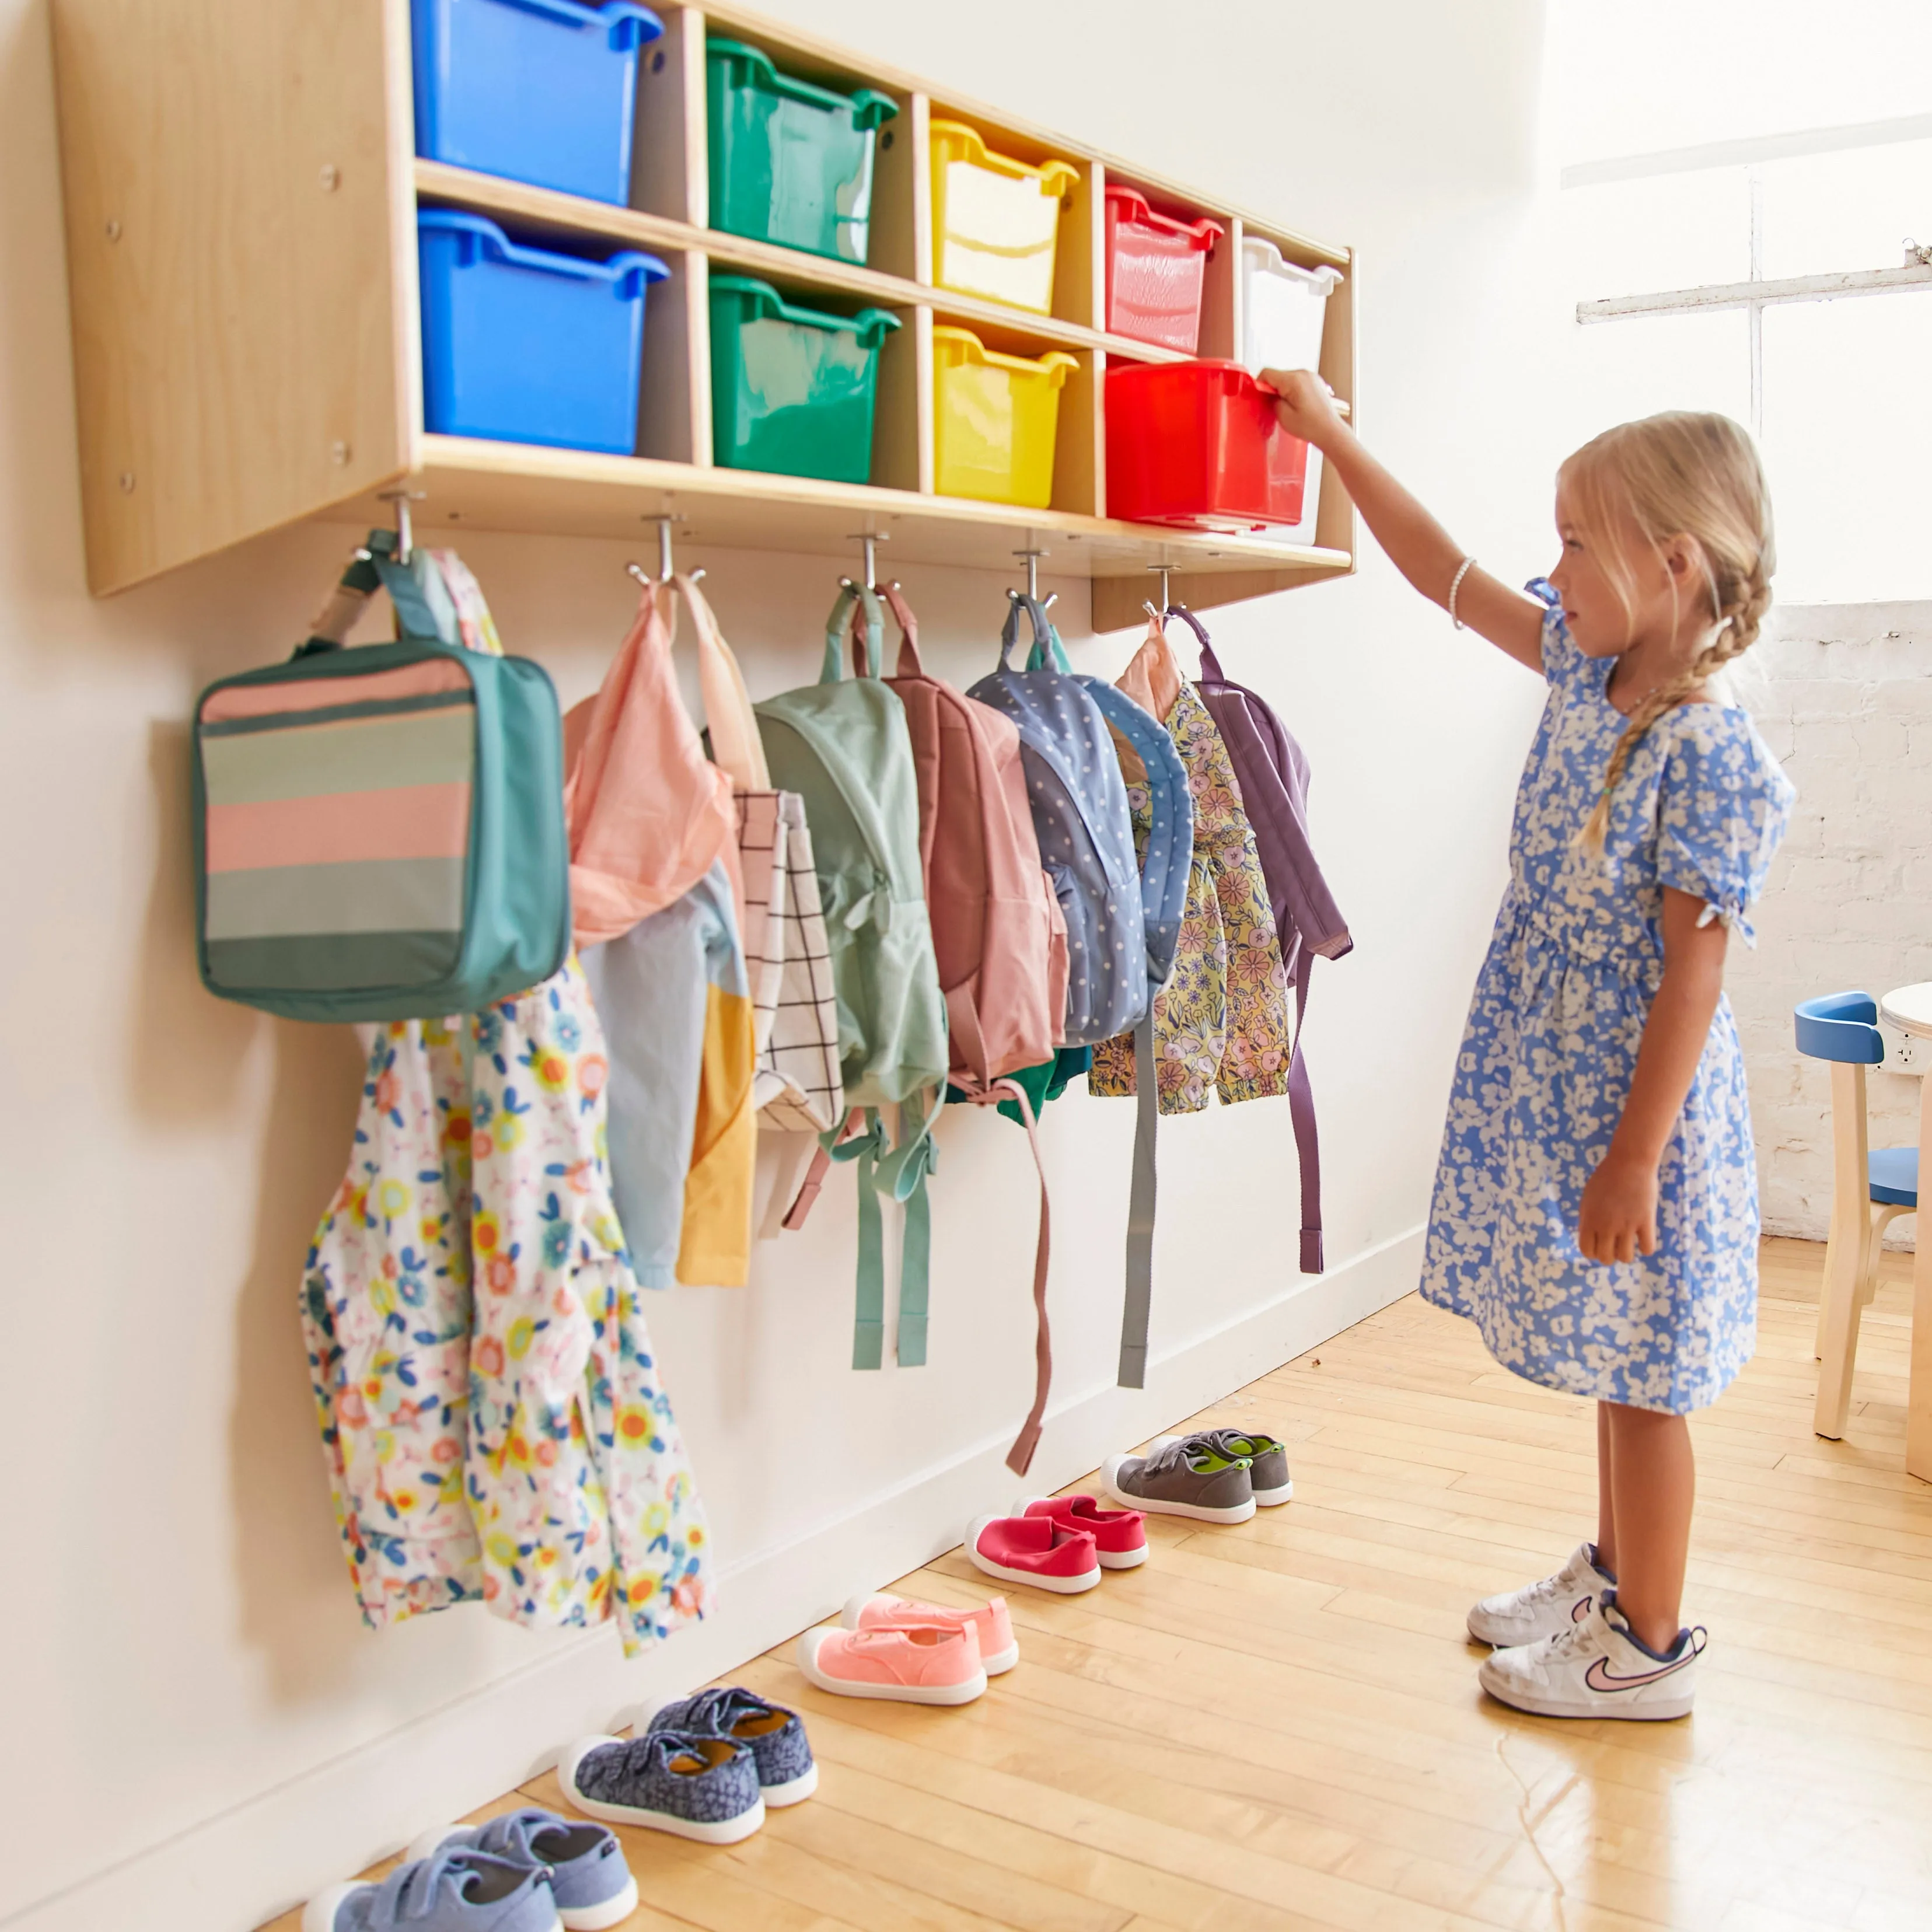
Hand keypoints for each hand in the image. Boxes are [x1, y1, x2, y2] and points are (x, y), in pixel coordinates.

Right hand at [1259, 367, 1343, 449]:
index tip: (1261, 396)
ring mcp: (1311, 376)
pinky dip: (1292, 390)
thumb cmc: (1312, 426)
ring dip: (1283, 390)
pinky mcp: (1315, 381)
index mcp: (1294, 380)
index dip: (1260, 384)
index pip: (1267, 373)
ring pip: (1286, 378)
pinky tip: (1297, 404)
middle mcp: (1303, 374)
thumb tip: (1268, 394)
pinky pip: (1297, 381)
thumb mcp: (1283, 416)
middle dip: (1273, 389)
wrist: (1331, 431)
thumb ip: (1271, 401)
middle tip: (1276, 406)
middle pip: (1277, 375)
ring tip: (1289, 407)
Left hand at [1577, 1149, 1659, 1264]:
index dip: (1593, 1251)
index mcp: (1589, 1220)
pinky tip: (1643, 1236)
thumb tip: (1589, 1236)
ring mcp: (1627, 1225)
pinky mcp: (1646, 1222)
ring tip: (1628, 1241)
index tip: (1599, 1244)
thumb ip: (1586, 1218)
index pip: (1587, 1251)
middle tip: (1614, 1244)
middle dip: (1609, 1255)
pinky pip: (1647, 1249)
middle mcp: (1606, 1226)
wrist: (1629, 1163)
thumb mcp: (1587, 1198)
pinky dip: (1645, 1247)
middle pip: (1605, 1258)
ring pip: (1626, 1258)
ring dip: (1626, 1253)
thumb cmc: (1606, 1177)